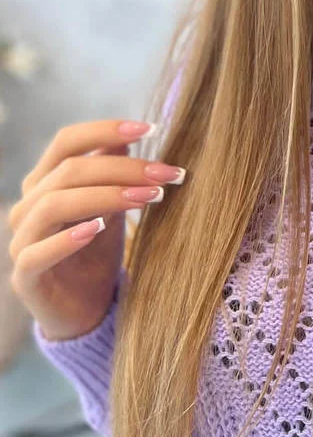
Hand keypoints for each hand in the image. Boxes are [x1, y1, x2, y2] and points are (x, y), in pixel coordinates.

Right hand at [7, 119, 184, 340]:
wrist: (88, 308)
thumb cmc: (99, 251)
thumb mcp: (114, 205)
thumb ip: (115, 172)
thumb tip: (131, 135)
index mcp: (45, 181)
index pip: (66, 141)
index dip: (105, 130)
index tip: (151, 128)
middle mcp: (27, 205)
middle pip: (69, 171)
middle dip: (123, 168)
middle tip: (167, 173)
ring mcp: (22, 240)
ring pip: (53, 205)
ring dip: (106, 196)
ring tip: (149, 197)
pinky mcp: (24, 276)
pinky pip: (36, 253)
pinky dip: (67, 238)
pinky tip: (99, 228)